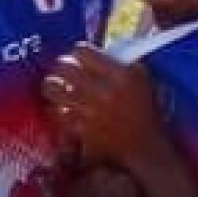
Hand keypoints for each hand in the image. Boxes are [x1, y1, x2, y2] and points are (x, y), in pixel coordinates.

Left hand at [41, 46, 166, 170]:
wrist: (144, 146)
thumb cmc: (145, 110)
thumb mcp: (141, 78)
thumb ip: (122, 61)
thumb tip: (101, 50)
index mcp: (119, 75)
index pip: (82, 51)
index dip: (76, 53)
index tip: (77, 58)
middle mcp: (102, 91)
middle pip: (64, 68)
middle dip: (59, 67)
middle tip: (61, 71)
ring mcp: (90, 112)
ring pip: (55, 91)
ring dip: (52, 87)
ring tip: (54, 88)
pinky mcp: (82, 130)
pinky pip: (59, 114)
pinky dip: (58, 111)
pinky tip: (63, 109)